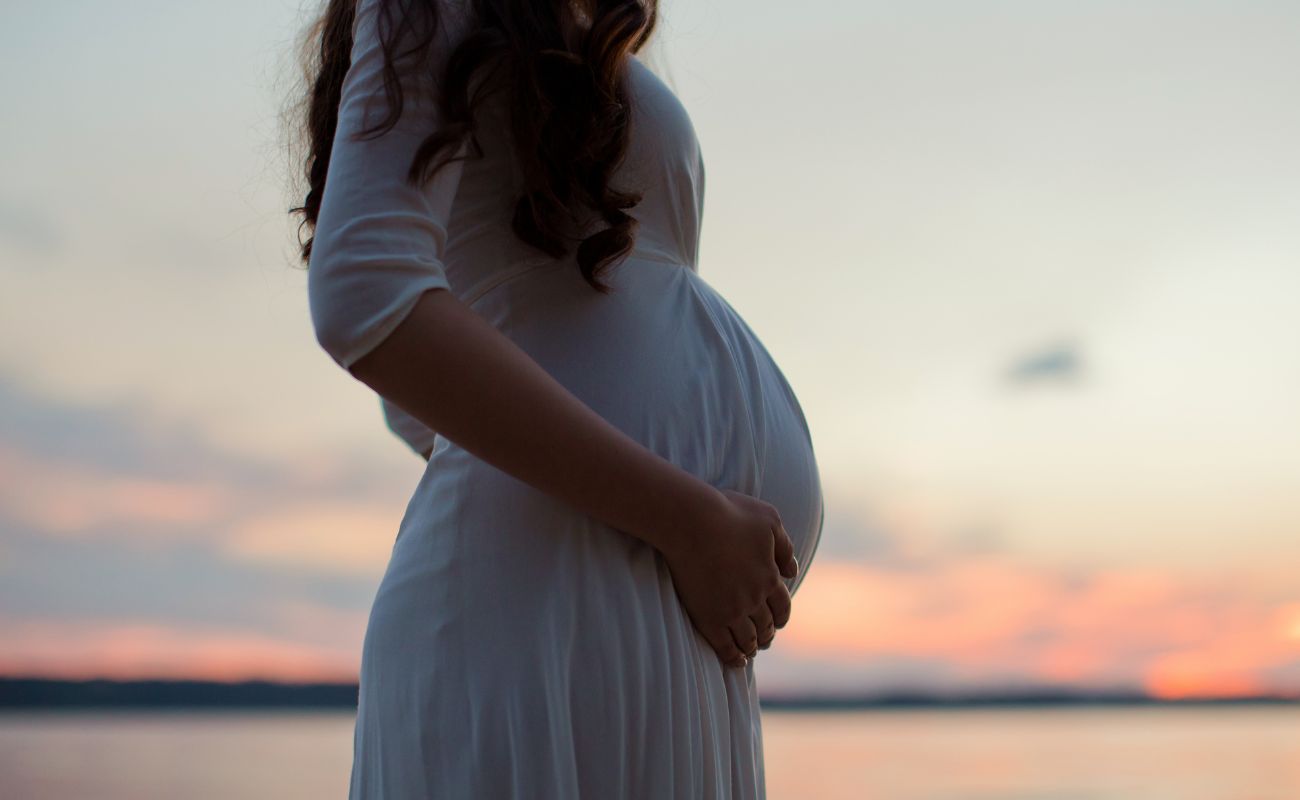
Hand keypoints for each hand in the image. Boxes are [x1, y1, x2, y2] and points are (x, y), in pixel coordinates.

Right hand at [660, 488, 799, 668]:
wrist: (691, 521)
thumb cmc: (729, 513)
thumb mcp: (768, 520)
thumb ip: (784, 547)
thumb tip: (792, 570)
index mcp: (770, 576)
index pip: (783, 606)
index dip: (781, 616)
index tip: (778, 622)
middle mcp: (755, 598)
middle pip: (766, 625)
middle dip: (767, 634)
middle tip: (764, 640)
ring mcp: (731, 610)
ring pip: (748, 639)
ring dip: (752, 647)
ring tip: (750, 652)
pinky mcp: (708, 617)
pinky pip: (725, 646)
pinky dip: (733, 657)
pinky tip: (736, 661)